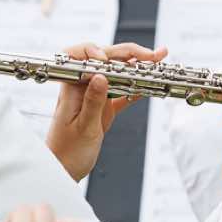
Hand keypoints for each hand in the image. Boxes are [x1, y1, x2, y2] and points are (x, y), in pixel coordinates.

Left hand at [43, 42, 167, 180]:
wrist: (63, 170)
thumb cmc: (67, 152)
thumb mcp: (83, 128)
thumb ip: (93, 101)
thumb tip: (101, 75)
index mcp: (72, 88)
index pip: (81, 57)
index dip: (96, 52)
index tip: (110, 59)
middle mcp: (84, 87)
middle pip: (107, 61)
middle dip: (129, 54)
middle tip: (152, 55)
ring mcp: (96, 96)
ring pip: (118, 74)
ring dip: (137, 67)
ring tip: (157, 60)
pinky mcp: (104, 108)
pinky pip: (122, 93)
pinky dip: (136, 88)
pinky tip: (149, 83)